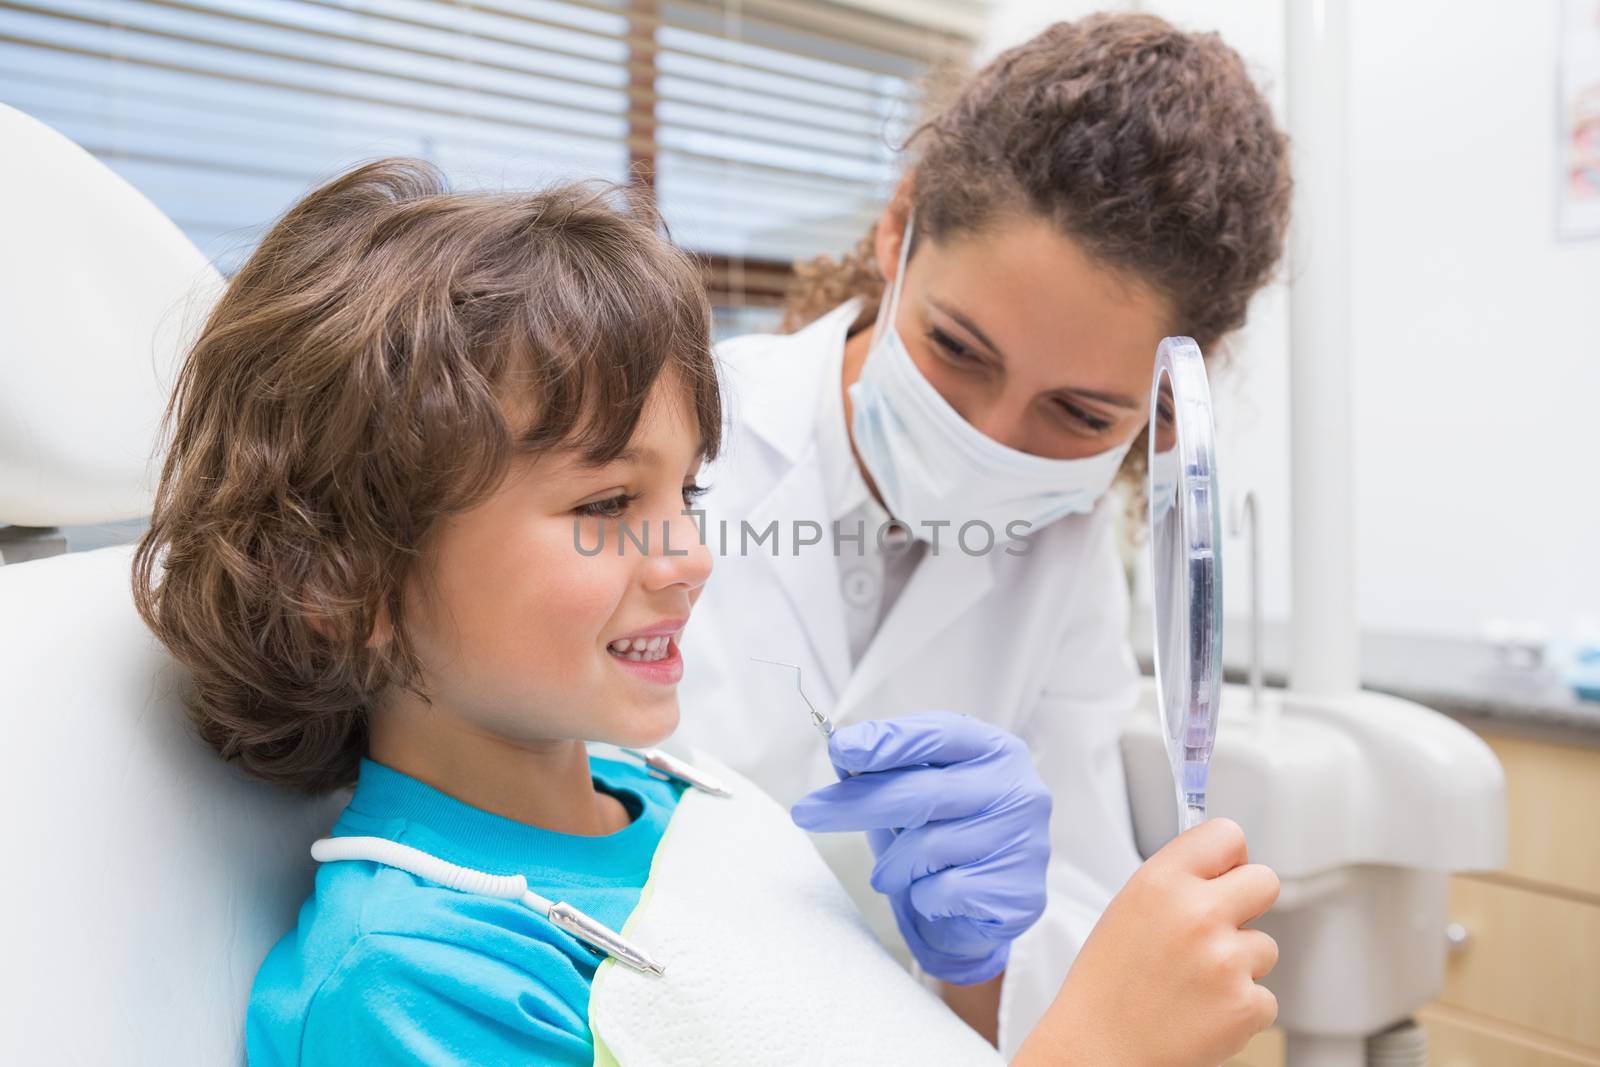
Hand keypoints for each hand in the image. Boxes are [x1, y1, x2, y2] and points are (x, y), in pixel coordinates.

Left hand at [789, 711, 1051, 983]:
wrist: (984, 906)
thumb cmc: (944, 834)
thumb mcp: (917, 791)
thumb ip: (888, 771)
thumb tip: (840, 752)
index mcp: (994, 750)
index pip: (938, 735)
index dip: (888, 741)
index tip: (841, 748)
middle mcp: (1017, 789)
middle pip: (923, 793)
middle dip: (857, 803)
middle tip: (808, 812)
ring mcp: (1025, 841)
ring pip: (929, 847)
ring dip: (894, 865)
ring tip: (892, 872)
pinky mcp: (1019, 891)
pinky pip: (944, 891)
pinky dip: (923, 896)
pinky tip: (933, 894)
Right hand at [1015, 818, 1278, 1066]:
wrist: (1098, 1048)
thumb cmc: (1108, 983)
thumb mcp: (1128, 909)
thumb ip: (1176, 882)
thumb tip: (1222, 868)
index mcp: (1161, 881)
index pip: (1226, 835)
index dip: (1228, 858)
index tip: (1223, 874)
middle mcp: (1197, 912)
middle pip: (1264, 881)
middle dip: (1248, 905)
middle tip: (1219, 929)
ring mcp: (1226, 960)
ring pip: (1265, 946)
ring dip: (1240, 964)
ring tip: (1196, 983)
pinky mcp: (1246, 1005)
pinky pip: (1265, 996)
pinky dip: (1241, 1007)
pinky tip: (1203, 1011)